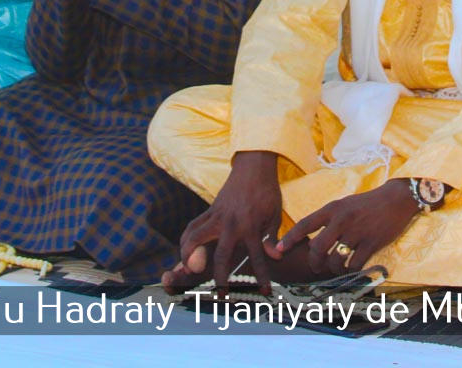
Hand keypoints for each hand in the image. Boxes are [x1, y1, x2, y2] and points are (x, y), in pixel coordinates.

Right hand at [165, 151, 283, 293]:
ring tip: (189, 272)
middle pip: (220, 256)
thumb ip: (273, 237)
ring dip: (190, 257)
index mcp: (251, 226)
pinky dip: (186, 239)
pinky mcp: (209, 210)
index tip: (265, 292)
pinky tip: (185, 251)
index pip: (257, 257)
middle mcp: (231, 224)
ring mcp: (217, 216)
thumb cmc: (267, 191)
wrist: (253, 166)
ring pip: (195, 239)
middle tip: (220, 295)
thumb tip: (276, 257)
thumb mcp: (275, 214)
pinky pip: (193, 227)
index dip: (262, 277)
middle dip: (220, 277)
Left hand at [273, 179, 418, 275]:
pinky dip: (349, 270)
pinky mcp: (371, 243)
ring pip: (335, 259)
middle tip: (316, 267)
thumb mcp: (344, 204)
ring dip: (332, 268)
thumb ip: (328, 219)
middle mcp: (342, 220)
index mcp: (333, 209)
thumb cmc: (367, 204)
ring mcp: (356, 232)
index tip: (278, 250)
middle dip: (313, 262)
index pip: (305, 224)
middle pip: (317, 248)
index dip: (289, 239)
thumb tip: (311, 239)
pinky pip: (353, 264)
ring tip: (335, 268)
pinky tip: (351, 268)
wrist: (396, 200)